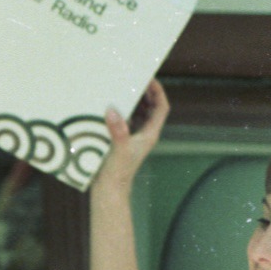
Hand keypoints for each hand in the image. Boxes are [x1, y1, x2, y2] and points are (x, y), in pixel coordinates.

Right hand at [93, 79, 169, 193]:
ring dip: (135, 101)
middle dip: (146, 93)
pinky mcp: (123, 141)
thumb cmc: (117, 173)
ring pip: (140, 114)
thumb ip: (118, 130)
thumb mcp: (118, 149)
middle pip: (152, 108)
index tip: (150, 79)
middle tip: (136, 79)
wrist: (109, 190)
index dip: (158, 92)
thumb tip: (112, 110)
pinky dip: (123, 111)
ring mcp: (134, 138)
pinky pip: (127, 121)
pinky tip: (112, 107)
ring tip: (124, 89)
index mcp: (149, 134)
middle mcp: (144, 135)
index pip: (161, 108)